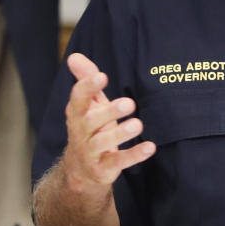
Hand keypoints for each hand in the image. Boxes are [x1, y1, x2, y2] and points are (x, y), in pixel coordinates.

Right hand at [60, 53, 154, 189]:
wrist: (82, 169)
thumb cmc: (90, 128)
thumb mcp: (89, 104)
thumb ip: (86, 79)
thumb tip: (75, 56)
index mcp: (76, 113)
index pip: (78, 98)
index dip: (88, 87)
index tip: (103, 76)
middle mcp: (80, 132)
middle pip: (90, 121)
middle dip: (109, 112)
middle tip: (129, 103)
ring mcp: (90, 152)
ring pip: (102, 143)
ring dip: (120, 134)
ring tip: (138, 124)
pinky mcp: (103, 168)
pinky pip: (118, 162)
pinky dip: (133, 155)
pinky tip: (149, 147)